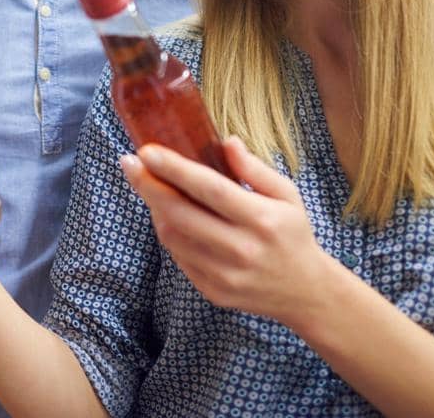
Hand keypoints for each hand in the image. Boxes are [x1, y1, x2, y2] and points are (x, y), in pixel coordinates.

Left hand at [120, 137, 334, 327]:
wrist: (305, 292)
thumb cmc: (292, 234)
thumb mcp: (287, 195)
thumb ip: (255, 169)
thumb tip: (227, 141)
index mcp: (262, 220)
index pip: (210, 189)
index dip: (175, 169)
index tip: (147, 151)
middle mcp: (242, 250)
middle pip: (181, 215)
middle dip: (148, 186)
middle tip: (129, 162)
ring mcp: (225, 275)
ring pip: (173, 237)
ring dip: (155, 208)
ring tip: (149, 185)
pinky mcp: (213, 291)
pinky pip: (178, 257)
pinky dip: (167, 232)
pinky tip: (167, 214)